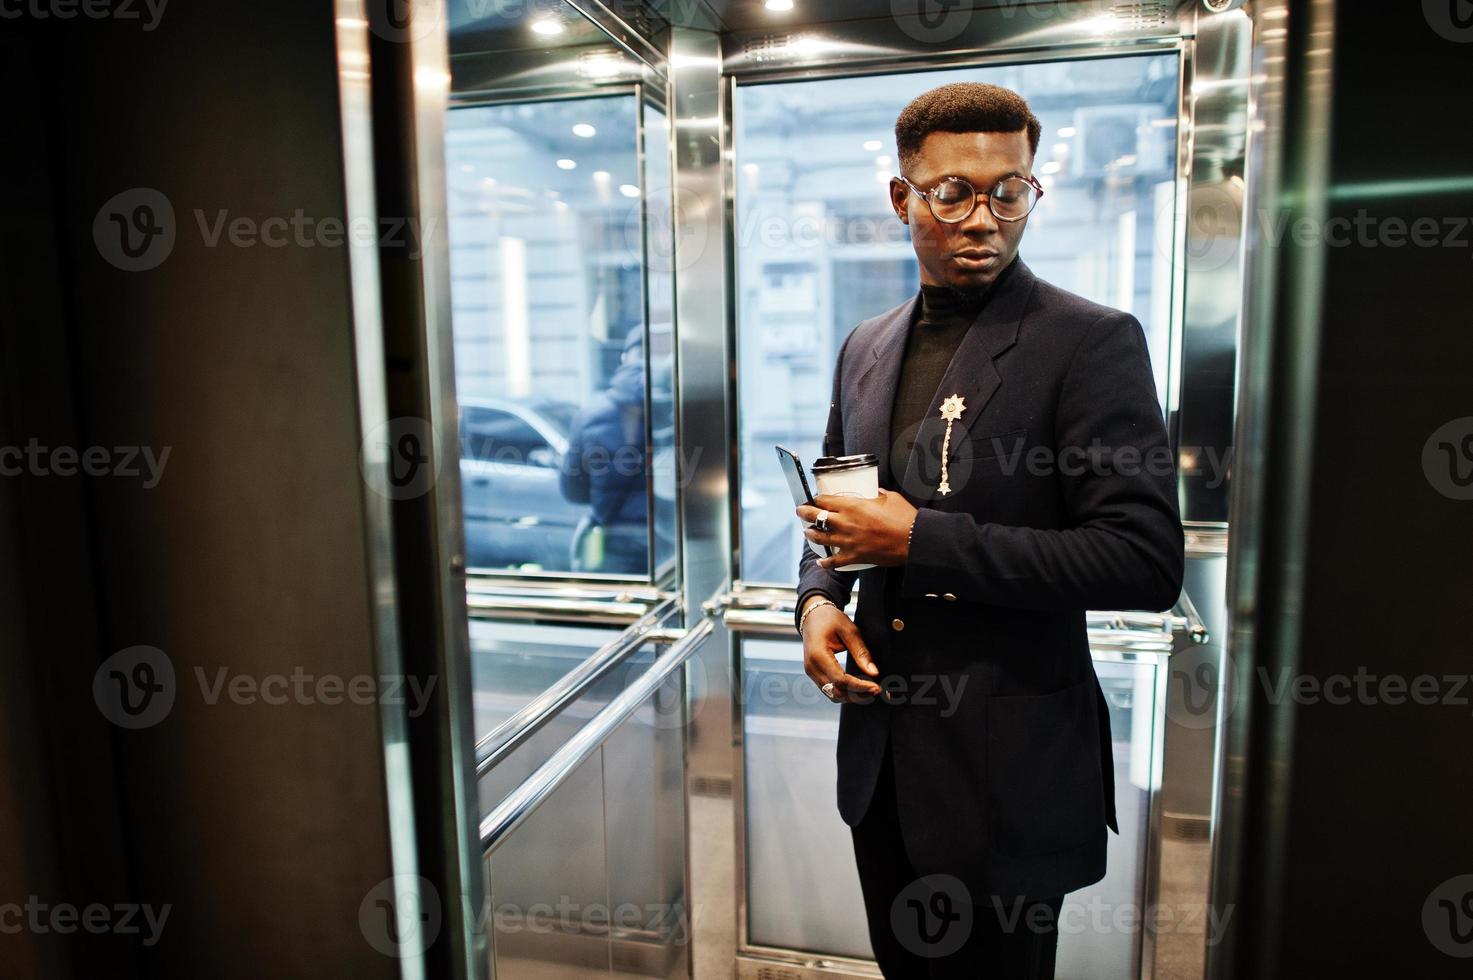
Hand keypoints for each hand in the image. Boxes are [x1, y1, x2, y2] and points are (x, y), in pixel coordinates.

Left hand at [796, 489, 917, 569]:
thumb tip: (875, 492)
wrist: (912, 541)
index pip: (825, 500)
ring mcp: (848, 541)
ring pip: (820, 538)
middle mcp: (845, 522)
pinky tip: (821, 562)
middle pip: (816, 517)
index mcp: (852, 505)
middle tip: (800, 511)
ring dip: (810, 534)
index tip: (813, 499)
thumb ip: (878, 494)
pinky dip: (826, 562)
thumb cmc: (904, 518)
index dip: (816, 499)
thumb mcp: (890, 497)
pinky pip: (834, 561)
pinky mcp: (854, 556)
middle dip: (804, 513)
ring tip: (806, 532)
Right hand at [800, 601, 881, 702]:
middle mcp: (811, 667)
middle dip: (857, 695)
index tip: (876, 687)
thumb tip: (874, 673)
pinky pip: (829, 689)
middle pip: (836, 692)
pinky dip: (845, 691)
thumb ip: (861, 652)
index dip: (859, 686)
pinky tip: (858, 687)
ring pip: (832, 694)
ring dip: (851, 696)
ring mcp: (811, 672)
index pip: (840, 680)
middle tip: (876, 690)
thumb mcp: (849, 630)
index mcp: (818, 655)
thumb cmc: (830, 619)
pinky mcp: (814, 674)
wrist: (812, 616)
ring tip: (869, 689)